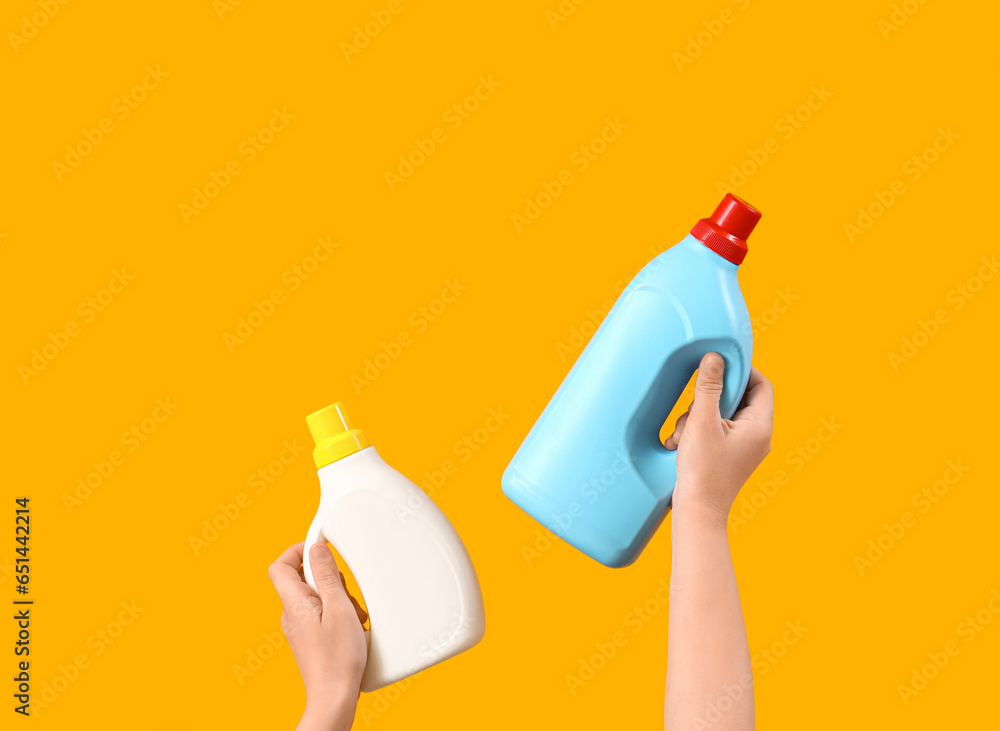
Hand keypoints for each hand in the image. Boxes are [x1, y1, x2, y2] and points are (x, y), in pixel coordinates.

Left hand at [269, 542, 368, 730]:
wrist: (334, 698)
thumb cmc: (338, 659)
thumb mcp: (339, 609)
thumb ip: (326, 576)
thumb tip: (316, 549)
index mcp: (294, 604)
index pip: (280, 565)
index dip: (298, 549)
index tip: (320, 544)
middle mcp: (292, 614)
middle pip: (303, 577)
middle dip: (329, 577)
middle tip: (345, 590)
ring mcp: (301, 627)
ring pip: (317, 595)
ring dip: (339, 597)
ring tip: (352, 615)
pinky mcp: (311, 637)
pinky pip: (323, 612)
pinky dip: (339, 612)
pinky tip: (353, 626)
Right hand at [664, 352, 773, 520]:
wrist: (697, 512)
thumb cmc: (702, 470)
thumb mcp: (702, 421)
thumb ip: (708, 387)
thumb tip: (715, 357)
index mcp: (760, 426)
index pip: (761, 385)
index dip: (742, 370)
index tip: (719, 364)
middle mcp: (758, 436)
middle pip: (740, 399)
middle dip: (711, 398)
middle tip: (693, 404)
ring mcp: (745, 448)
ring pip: (724, 415)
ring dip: (698, 416)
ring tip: (682, 432)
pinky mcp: (731, 456)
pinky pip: (717, 431)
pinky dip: (698, 430)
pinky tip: (679, 442)